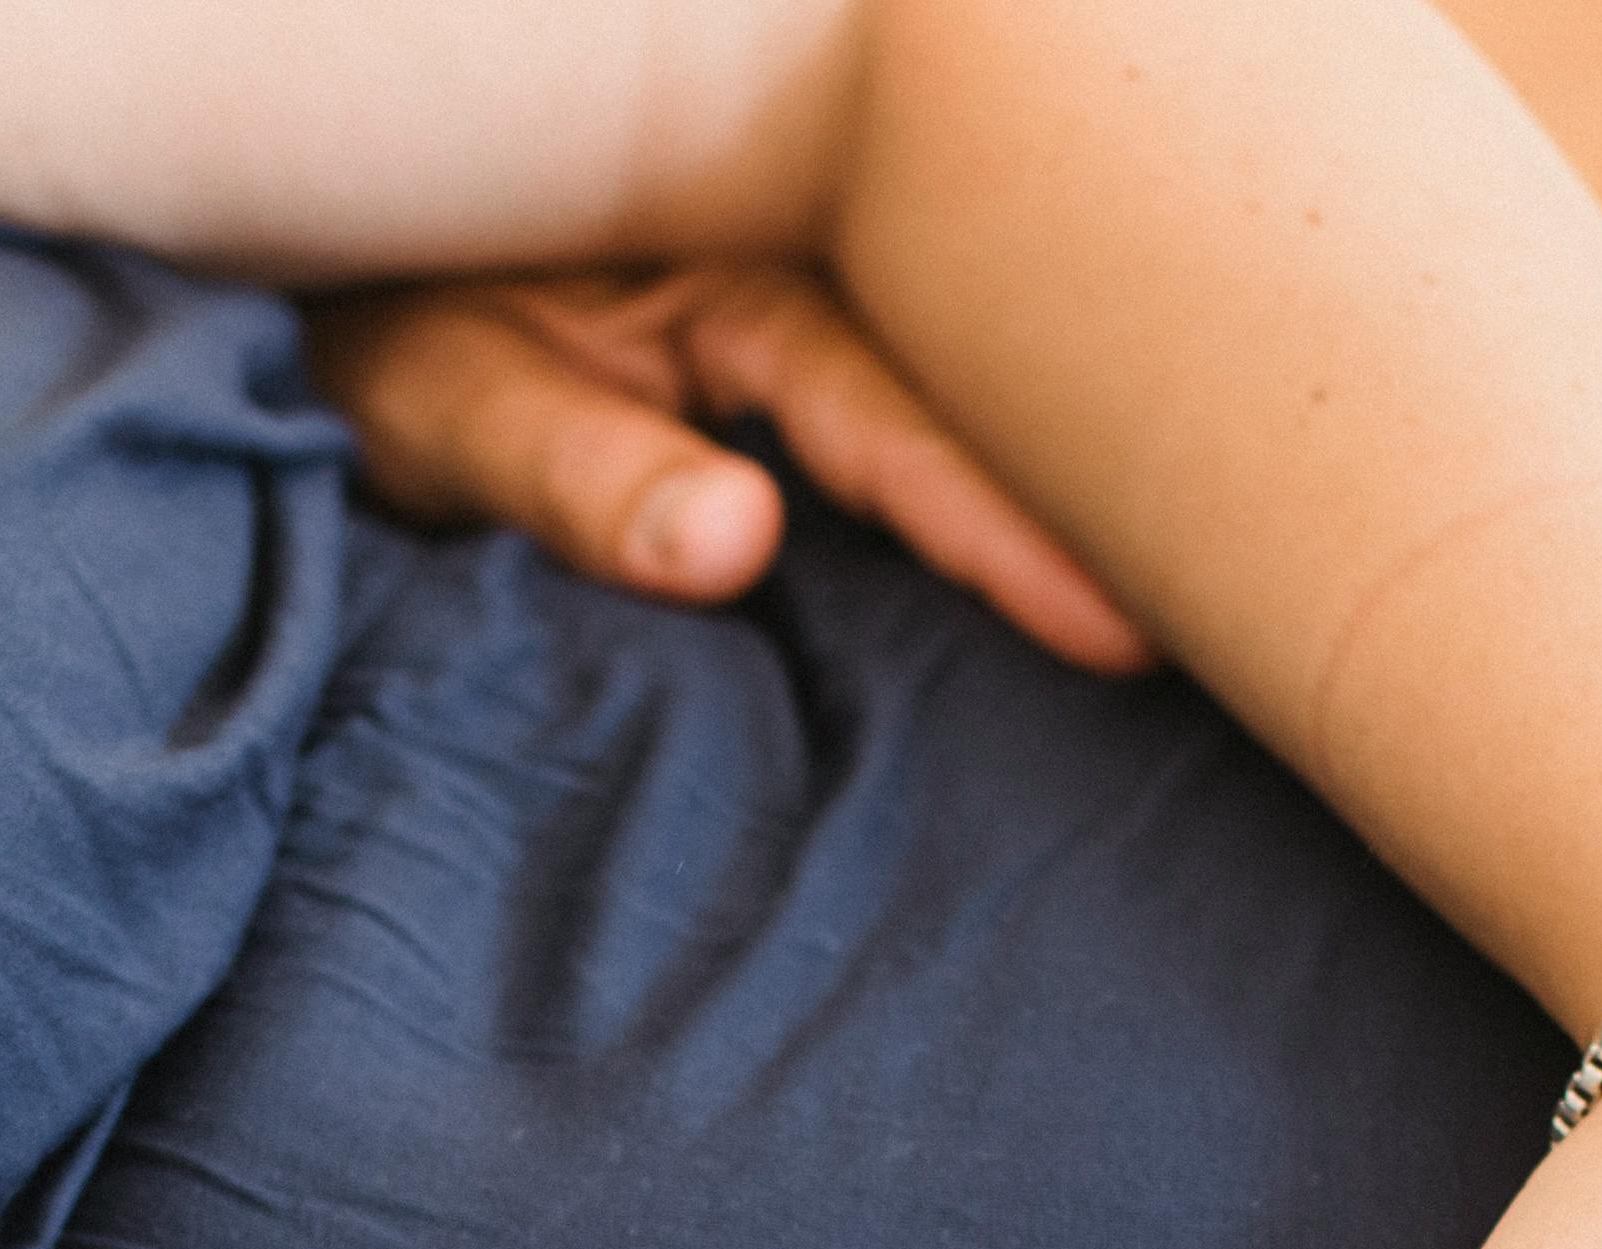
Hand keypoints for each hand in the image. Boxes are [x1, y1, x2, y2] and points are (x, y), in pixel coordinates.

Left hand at [301, 263, 1156, 673]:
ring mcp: (841, 300)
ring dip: (1095, 475)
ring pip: (993, 387)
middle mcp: (824, 264)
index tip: (1114, 632)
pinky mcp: (833, 348)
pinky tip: (1127, 540)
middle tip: (1262, 593)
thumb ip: (579, 473)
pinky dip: (1031, 466)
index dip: (1008, 526)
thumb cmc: (387, 330)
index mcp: (744, 263)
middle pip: (1000, 378)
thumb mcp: (449, 400)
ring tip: (1241, 573)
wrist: (339, 272)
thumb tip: (733, 545)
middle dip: (1119, 482)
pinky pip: (957, 404)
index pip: (903, 415)